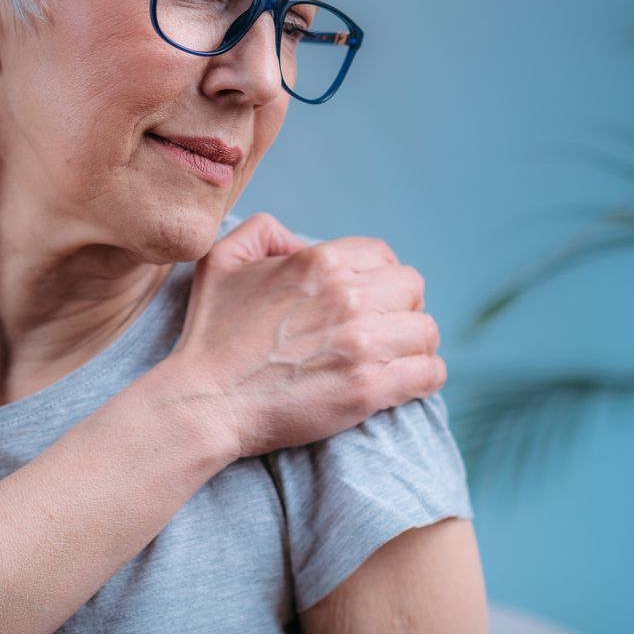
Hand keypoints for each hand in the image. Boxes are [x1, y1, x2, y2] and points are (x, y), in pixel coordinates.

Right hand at [162, 212, 444, 459]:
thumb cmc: (210, 335)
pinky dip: (424, 378)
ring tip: (394, 358)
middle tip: (381, 329)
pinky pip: (429, 373)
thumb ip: (262, 231)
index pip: (384, 256)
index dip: (378, 278)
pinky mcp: (368, 388)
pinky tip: (405, 383)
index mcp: (320, 261)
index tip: (366, 300)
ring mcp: (361, 344)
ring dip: (413, 345)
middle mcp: (347, 296)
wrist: (204, 401)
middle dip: (399, 307)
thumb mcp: (221, 261)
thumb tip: (297, 242)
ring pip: (426, 331)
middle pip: (412, 288)